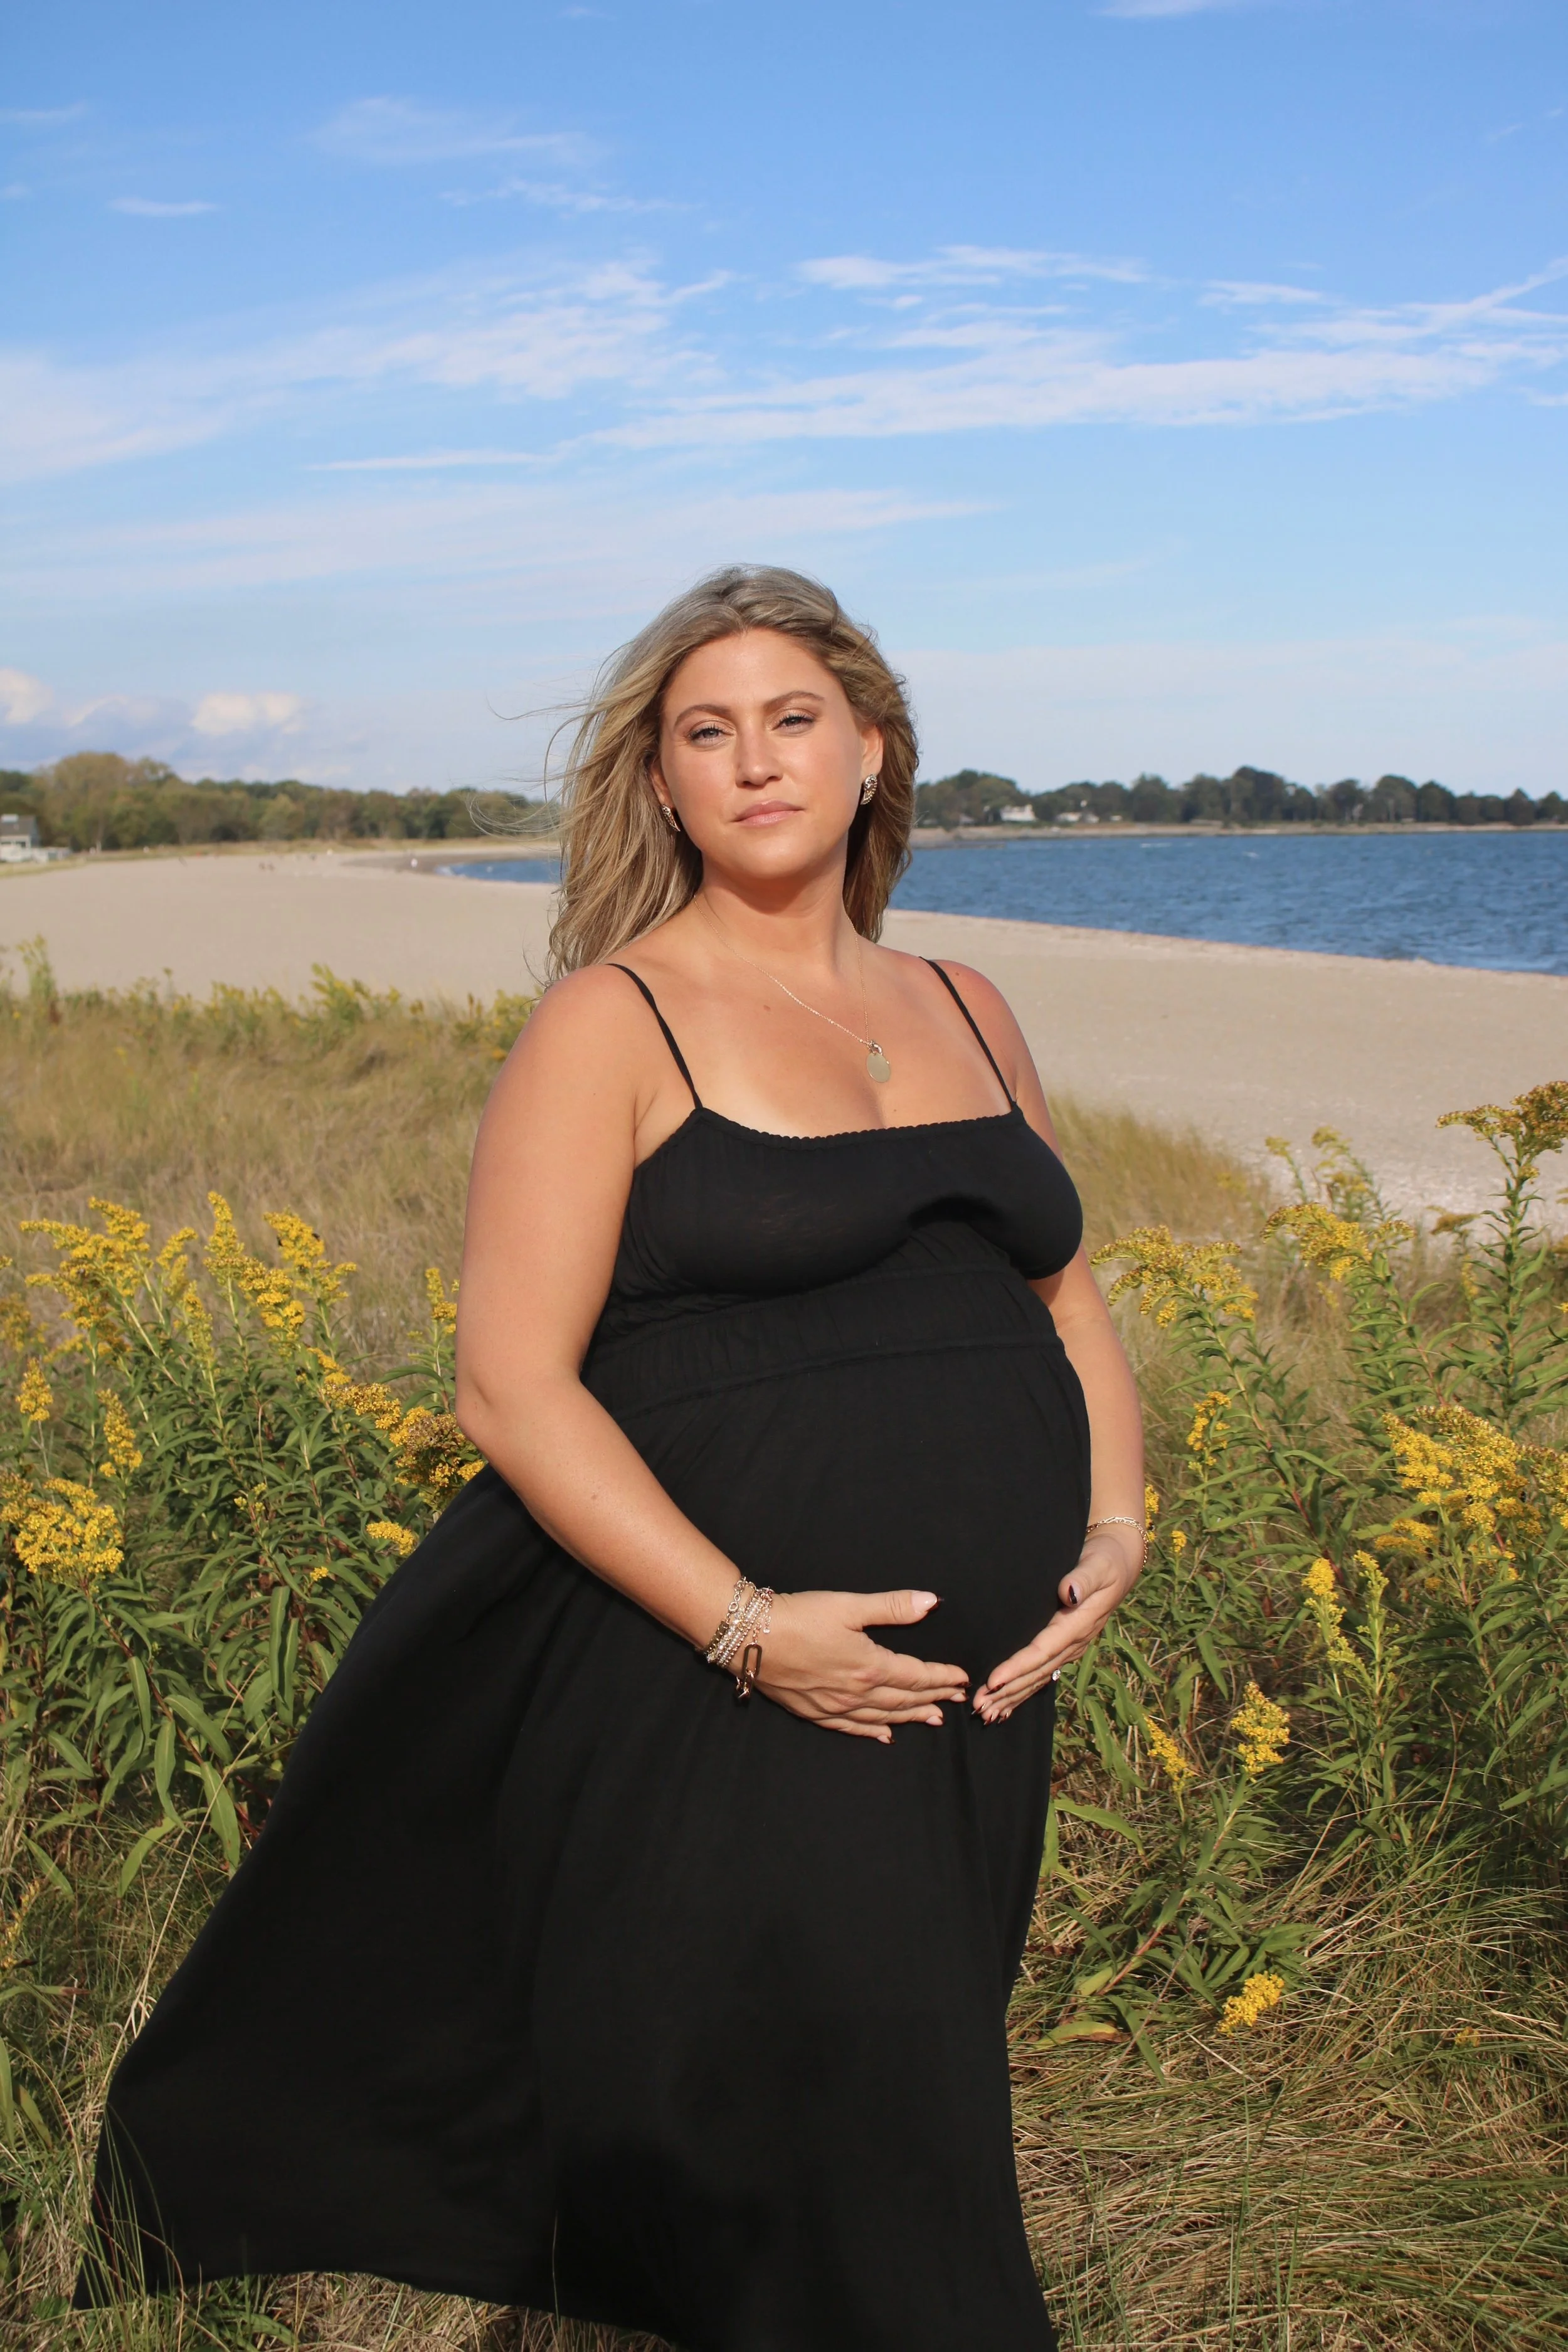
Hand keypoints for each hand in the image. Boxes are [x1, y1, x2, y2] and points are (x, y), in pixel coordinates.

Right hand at [751, 1589, 967, 1743]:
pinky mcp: (815, 1712)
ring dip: (911, 1717)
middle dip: (934, 1697)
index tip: (963, 1678)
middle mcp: (857, 1693)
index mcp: (870, 1666)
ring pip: (883, 1717)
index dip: (943, 1677)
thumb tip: (931, 1602)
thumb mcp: (849, 1605)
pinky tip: (885, 1735)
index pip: (917, 1675)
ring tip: (933, 1717)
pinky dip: (873, 1732)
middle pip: (905, 1699)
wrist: (751, 1637)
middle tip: (956, 1699)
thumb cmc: (800, 1615)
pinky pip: (852, 1728)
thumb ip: (893, 1607)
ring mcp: (835, 1706)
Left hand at [974, 1528, 1141, 1723]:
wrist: (1119, 1564)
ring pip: (1037, 1679)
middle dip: (1008, 1691)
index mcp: (1077, 1625)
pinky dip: (1023, 1691)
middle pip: (1036, 1673)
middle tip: (979, 1707)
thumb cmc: (1105, 1561)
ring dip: (1012, 1696)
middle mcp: (1073, 1643)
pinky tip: (1006, 1707)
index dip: (1018, 1668)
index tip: (994, 1681)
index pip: (1042, 1651)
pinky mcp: (1064, 1647)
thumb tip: (1069, 1593)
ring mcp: (1069, 1648)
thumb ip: (1083, 1579)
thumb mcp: (1098, 1565)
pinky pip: (1042, 1674)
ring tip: (986, 1713)